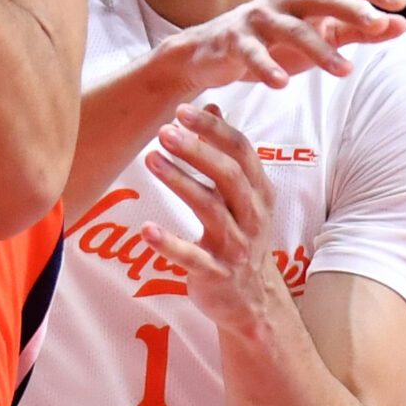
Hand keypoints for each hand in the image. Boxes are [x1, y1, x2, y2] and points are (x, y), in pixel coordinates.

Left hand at [143, 104, 289, 338]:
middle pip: (227, 176)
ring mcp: (236, 246)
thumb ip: (228, 153)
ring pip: (210, 209)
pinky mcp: (216, 274)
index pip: (242, 151)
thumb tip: (214, 104)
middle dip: (196, 151)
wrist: (252, 301)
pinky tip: (146, 230)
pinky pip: (192, 257)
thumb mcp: (242, 195)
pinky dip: (169, 243)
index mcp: (259, 193)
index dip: (214, 129)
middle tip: (163, 131)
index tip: (182, 110)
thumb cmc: (240, 237)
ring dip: (179, 182)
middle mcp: (252, 216)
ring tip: (150, 159)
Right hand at [164, 0, 405, 95]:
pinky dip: (266, 67)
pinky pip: (251, 52)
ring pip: (292, 29)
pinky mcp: (233, 40)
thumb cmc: (271, 42)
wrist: (209, 53)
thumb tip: (401, 23)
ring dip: (319, 50)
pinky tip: (282, 84)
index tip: (400, 2)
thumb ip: (356, 31)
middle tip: (377, 24)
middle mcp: (283, 0)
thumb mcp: (318, 35)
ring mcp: (257, 18)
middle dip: (351, 9)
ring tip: (345, 71)